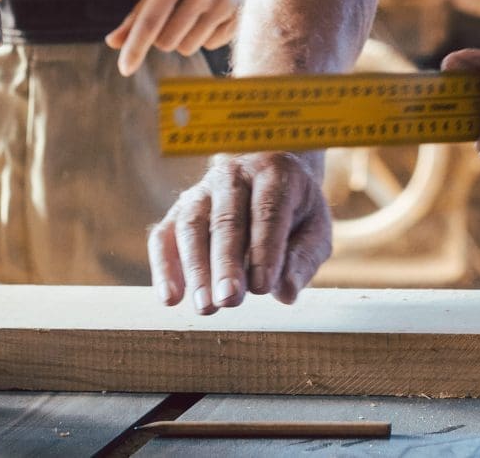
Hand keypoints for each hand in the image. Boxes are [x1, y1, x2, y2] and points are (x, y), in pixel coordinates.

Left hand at [108, 0, 240, 76]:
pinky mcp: (239, 16)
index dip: (135, 47)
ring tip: (192, 14)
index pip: (151, 21)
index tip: (124, 69)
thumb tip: (112, 42)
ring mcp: (225, 3)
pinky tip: (211, 16)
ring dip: (183, 39)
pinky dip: (205, 37)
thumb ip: (138, 13)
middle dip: (162, 37)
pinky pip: (210, 46)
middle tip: (171, 16)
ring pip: (188, 47)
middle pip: (167, 41)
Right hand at [150, 151, 331, 312]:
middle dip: (227, 262)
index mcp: (275, 172)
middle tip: (229, 300)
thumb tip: (286, 292)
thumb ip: (304, 258)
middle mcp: (234, 176)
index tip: (263, 287)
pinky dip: (164, 266)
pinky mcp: (180, 209)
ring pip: (192, 225)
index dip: (264, 249)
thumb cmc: (296, 209)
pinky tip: (171, 298)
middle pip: (226, 219)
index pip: (268, 210)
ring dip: (195, 268)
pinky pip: (164, 235)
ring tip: (205, 307)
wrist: (270, 174)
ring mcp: (202, 190)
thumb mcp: (315, 227)